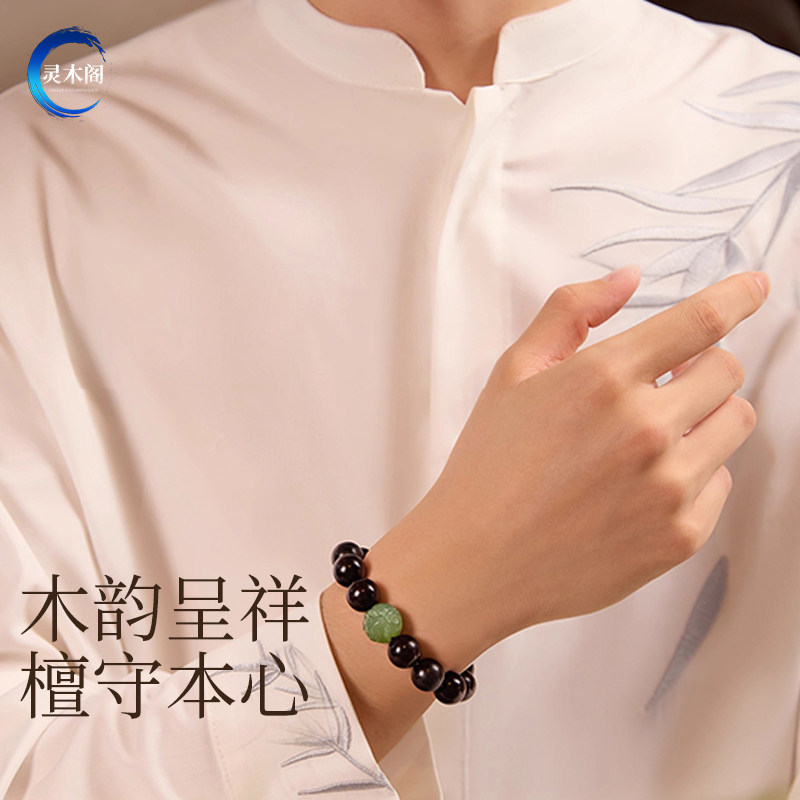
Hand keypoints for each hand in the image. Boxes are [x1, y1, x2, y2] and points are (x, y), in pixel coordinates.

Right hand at [321, 265, 767, 759]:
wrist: (477, 560)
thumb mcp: (513, 373)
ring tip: (650, 439)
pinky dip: (696, 474)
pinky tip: (643, 486)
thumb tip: (628, 279)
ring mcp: (669, 487)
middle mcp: (647, 429)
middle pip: (728, 372)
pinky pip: (721, 484)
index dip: (738, 296)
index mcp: (604, 378)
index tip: (753, 289)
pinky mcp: (680, 536)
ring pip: (733, 426)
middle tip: (663, 384)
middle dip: (702, 367)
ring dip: (702, 419)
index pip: (702, 321)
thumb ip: (570, 312)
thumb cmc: (489, 464)